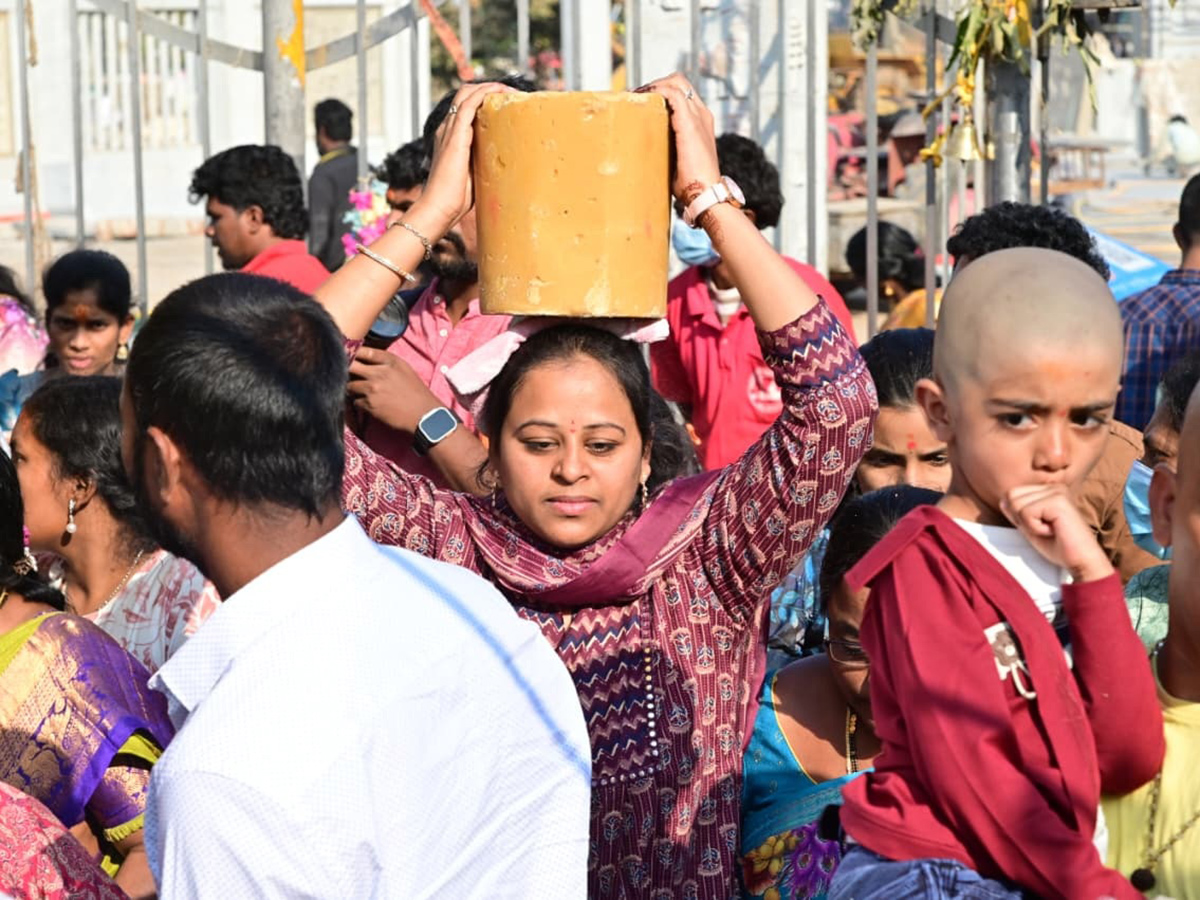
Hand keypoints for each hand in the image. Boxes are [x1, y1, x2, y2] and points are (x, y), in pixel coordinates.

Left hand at [347, 347, 441, 434]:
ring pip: (350, 385)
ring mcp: (372, 389)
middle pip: (351, 366)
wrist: (423, 414)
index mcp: (389, 362)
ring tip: (360, 391)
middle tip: (344, 371)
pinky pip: (355, 401)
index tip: (348, 354)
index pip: (364, 351)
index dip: (353, 352)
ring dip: (353, 388)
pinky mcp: (369, 405)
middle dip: (346, 368)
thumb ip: (386, 361)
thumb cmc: (416, 391)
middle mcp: (378, 373)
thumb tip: (366, 358)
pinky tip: (368, 403)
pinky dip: (359, 402)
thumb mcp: (404, 369)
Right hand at [409, 81, 514, 237]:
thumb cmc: (456, 199)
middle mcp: (447, 129)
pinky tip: (501, 93)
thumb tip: (505, 164)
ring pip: (467, 93)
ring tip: (512, 91)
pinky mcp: (455, 136)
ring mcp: (449, 130)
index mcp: (450, 137)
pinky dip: (485, 94)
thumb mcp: (474, 174)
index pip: (466, 106)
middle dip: (490, 88)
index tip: (508, 103)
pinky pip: (469, 105)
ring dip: (491, 87)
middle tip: (514, 94)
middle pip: (466, 93)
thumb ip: (484, 162)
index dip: (486, 98)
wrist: (438, 209)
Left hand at [637, 73, 719, 203]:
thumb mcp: (677, 159)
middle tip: (637, 95)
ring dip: (653, 85)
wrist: (705, 193)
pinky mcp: (690, 123)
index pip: (683, 93)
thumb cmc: (690, 184)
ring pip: (676, 82)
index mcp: (701, 122)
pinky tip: (643, 98)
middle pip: (679, 82)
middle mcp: (702, 114)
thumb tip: (643, 149)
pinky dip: (656, 91)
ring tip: (636, 95)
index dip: (662, 91)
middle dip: (656, 84)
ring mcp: (698, 116)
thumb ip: (666, 147)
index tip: (642, 100)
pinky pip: (673, 93)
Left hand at [1000, 484, 1113, 582]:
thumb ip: (1017, 513)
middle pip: (1011, 496)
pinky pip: (1026, 513)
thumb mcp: (1030, 527)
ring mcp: (1057, 492)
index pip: (1012, 494)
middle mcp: (1053, 487)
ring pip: (1016, 504)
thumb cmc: (1058, 546)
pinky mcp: (1058, 501)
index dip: (1018, 516)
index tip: (1039, 526)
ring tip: (1050, 530)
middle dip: (1021, 518)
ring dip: (1029, 524)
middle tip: (1044, 529)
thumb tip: (1003, 500)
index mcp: (1048, 490)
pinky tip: (1053, 531)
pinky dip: (1034, 528)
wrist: (1082, 561)